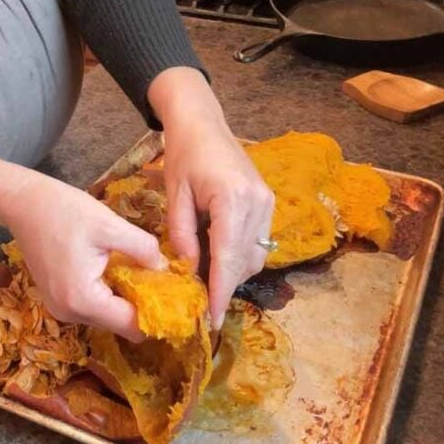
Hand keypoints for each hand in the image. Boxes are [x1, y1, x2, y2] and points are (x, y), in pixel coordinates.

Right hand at [0, 145, 165, 341]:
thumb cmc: (65, 211)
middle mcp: (69, 313)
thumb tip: (166, 269)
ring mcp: (60, 309)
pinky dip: (108, 294)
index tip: (176, 300)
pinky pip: (92, 306)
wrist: (24, 203)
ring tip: (141, 272)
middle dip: (142, 307)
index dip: (156, 315)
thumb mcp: (110, 225)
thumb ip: (143, 249)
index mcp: (83, 299)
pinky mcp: (57, 300)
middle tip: (162, 282)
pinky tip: (117, 270)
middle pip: (119, 324)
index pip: (131, 325)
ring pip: (106, 316)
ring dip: (124, 299)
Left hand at [149, 67, 274, 329]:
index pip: (227, 257)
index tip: (213, 319)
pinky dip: (239, 256)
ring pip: (255, 257)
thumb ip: (182, 235)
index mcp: (232, 199)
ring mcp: (268, 203)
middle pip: (244, 262)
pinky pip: (258, 243)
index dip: (220, 292)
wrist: (203, 123)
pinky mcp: (269, 203)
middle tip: (201, 304)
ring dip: (232, 272)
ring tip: (205, 279)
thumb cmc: (183, 154)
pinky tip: (217, 257)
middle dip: (224, 286)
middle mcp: (257, 203)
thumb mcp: (175, 196)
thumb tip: (189, 273)